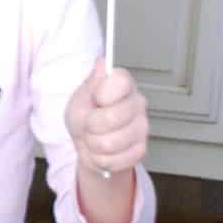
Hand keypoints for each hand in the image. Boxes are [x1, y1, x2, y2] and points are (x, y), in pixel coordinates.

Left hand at [65, 58, 148, 177]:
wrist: (88, 145)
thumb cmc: (84, 115)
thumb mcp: (80, 97)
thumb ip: (92, 83)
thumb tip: (103, 62)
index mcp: (122, 83)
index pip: (120, 81)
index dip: (103, 93)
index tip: (96, 99)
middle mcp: (137, 102)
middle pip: (111, 117)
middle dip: (90, 126)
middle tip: (88, 124)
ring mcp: (142, 127)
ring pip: (110, 142)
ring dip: (93, 144)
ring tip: (94, 137)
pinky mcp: (141, 150)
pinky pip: (115, 159)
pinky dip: (101, 159)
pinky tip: (103, 150)